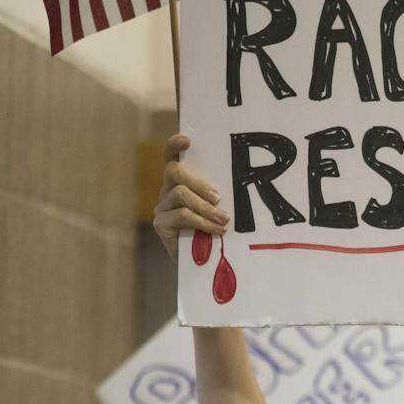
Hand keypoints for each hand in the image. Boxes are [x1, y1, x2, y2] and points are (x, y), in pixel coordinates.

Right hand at [152, 134, 228, 259]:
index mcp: (181, 182)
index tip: (188, 140)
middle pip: (175, 172)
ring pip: (180, 194)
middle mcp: (168, 190)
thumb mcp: (218, 210)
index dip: (174, 145)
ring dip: (205, 207)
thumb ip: (219, 198)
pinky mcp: (162, 223)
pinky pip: (182, 215)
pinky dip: (202, 222)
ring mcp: (163, 206)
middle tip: (219, 198)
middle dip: (199, 182)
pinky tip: (217, 230)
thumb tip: (241, 186)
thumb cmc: (214, 231)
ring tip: (224, 220)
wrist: (201, 263)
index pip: (172, 157)